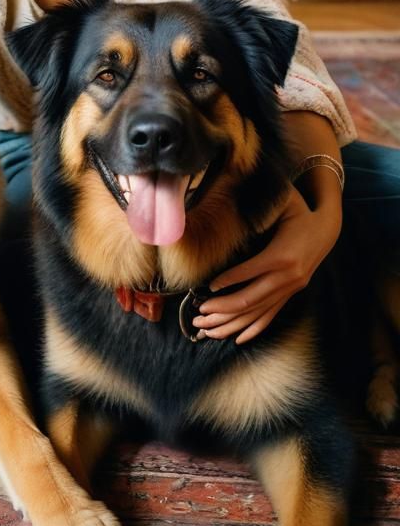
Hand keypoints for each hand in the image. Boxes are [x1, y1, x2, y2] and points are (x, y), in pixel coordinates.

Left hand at [191, 184, 341, 344]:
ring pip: (257, 313)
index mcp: (281, 255)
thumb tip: (231, 187)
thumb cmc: (298, 211)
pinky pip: (270, 316)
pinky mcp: (291, 294)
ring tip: (207, 329)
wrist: (326, 229)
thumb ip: (260, 201)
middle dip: (222, 309)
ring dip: (231, 323)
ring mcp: (290, 289)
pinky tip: (237, 338)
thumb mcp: (282, 202)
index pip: (250, 272)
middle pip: (250, 300)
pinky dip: (253, 328)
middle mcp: (287, 277)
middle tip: (198, 316)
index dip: (227, 281)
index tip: (206, 288)